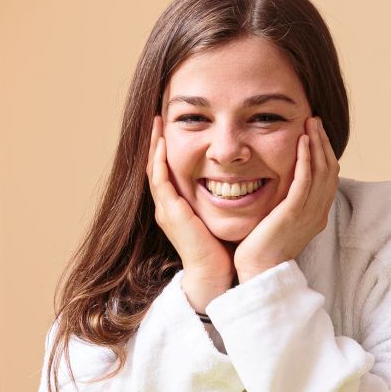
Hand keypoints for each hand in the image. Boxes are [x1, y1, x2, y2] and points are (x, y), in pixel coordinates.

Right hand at [145, 116, 233, 310]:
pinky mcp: (171, 213)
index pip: (167, 171)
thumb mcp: (219, 216)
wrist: (214, 274)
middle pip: (155, 167)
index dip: (166, 149)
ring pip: (153, 170)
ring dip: (154, 145)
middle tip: (159, 117)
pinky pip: (160, 181)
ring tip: (157, 123)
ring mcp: (166, 210)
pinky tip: (162, 143)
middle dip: (156, 141)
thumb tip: (237, 180)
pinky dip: (159, 161)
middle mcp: (167, 207)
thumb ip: (222, 198)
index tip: (172, 127)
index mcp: (177, 207)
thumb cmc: (221, 249)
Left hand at [235, 116, 339, 281]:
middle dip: (323, 142)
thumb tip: (281, 184)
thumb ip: (286, 203)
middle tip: (315, 120)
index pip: (328, 177)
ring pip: (321, 171)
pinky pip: (305, 180)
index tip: (315, 133)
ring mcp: (308, 213)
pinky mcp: (293, 213)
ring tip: (311, 123)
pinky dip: (306, 159)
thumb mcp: (280, 221)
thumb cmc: (263, 249)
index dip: (324, 153)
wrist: (259, 272)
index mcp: (317, 215)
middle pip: (329, 170)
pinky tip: (302, 141)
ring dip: (317, 144)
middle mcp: (318, 213)